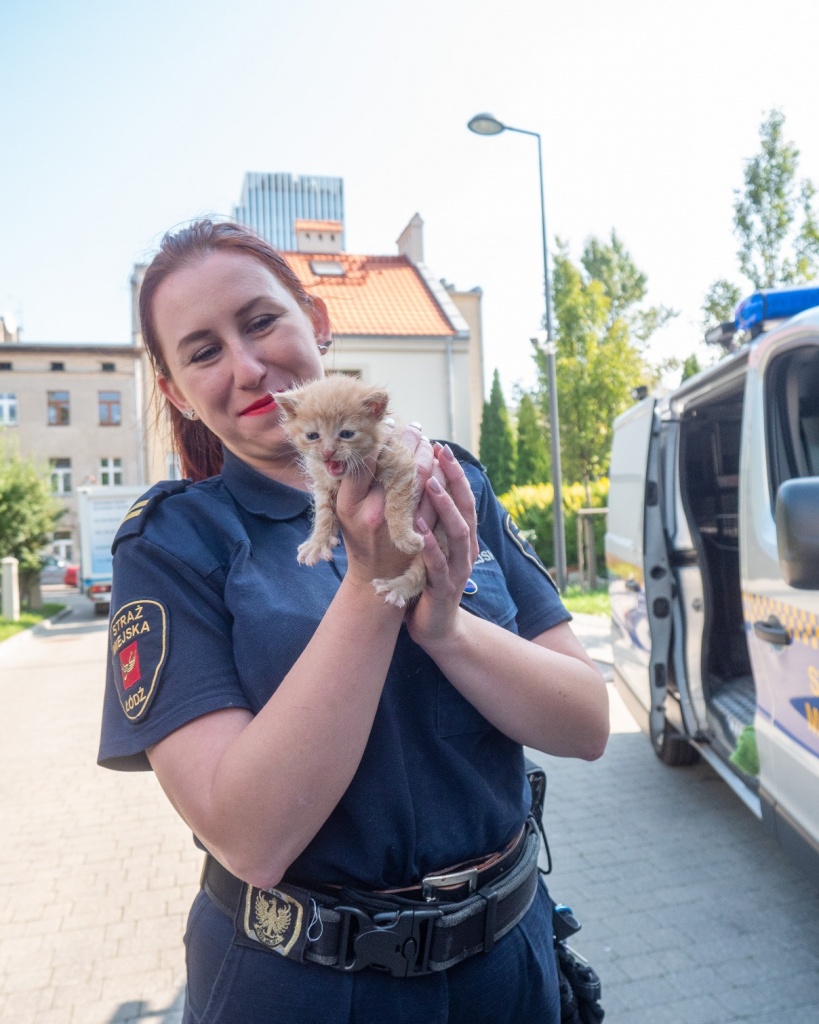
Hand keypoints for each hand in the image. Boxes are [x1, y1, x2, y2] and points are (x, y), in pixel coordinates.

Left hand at [405, 444, 478, 647]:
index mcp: (462, 537)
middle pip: (466, 508)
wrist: (435, 626)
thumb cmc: (428, 580)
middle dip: (454, 479)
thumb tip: (417, 484)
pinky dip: (429, 545)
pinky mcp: (444, 588)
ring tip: (430, 483)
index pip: (462, 497)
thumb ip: (430, 519)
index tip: (441, 447)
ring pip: (458, 532)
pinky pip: (438, 563)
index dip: (453, 473)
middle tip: (440, 453)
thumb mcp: (431, 545)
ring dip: (445, 506)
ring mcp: (458, 568)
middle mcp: (465, 549)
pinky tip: (418, 529)